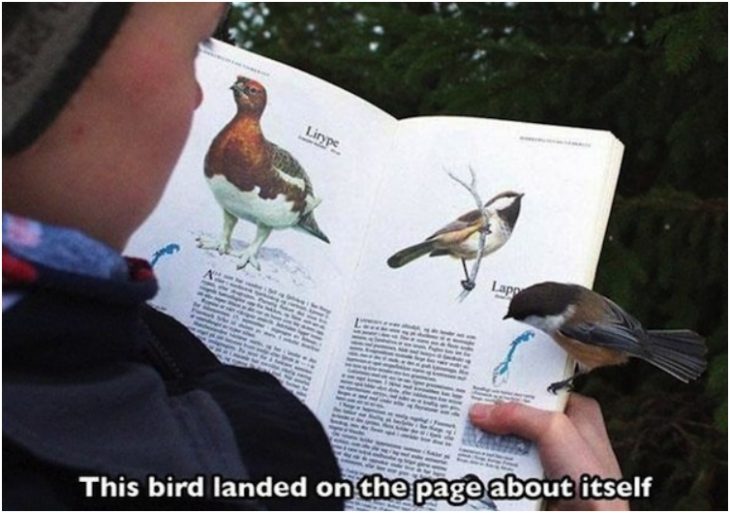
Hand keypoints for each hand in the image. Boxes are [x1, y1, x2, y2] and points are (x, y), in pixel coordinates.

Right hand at [469, 394, 628, 509]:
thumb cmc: (588, 475)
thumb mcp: (553, 430)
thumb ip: (516, 415)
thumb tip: (479, 411)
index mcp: (579, 411)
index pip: (540, 390)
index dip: (514, 386)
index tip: (484, 381)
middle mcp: (566, 432)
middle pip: (522, 416)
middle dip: (497, 414)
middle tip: (467, 404)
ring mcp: (551, 458)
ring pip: (512, 442)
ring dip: (491, 440)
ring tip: (461, 428)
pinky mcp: (539, 481)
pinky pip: (510, 465)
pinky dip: (494, 463)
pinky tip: (470, 455)